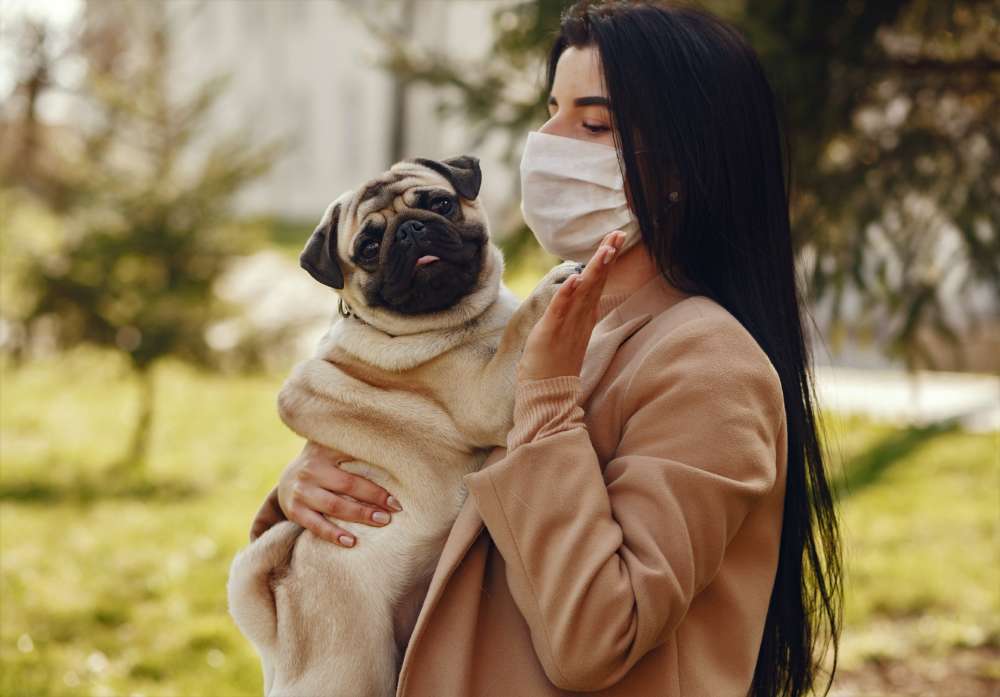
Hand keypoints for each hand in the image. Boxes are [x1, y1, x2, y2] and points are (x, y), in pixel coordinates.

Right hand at [249, 441, 402, 547]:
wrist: (285, 481)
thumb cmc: (322, 465)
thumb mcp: (331, 450)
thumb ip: (353, 449)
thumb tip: (392, 451)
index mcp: (323, 451)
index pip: (354, 458)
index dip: (377, 468)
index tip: (397, 483)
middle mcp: (311, 469)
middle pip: (348, 484)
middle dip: (374, 497)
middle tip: (395, 507)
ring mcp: (301, 491)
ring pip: (334, 505)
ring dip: (360, 515)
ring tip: (382, 521)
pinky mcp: (295, 510)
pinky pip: (316, 525)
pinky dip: (334, 535)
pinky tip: (352, 542)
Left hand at [516, 230, 625, 382]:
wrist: (547, 394)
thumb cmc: (555, 365)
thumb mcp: (569, 333)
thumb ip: (575, 313)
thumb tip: (579, 295)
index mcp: (585, 317)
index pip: (598, 283)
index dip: (606, 261)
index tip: (616, 239)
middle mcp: (580, 319)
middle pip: (596, 283)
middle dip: (607, 258)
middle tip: (619, 234)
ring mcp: (567, 326)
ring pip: (583, 293)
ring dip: (594, 270)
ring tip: (605, 249)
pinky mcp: (550, 333)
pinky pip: (560, 310)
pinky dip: (567, 294)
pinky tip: (575, 278)